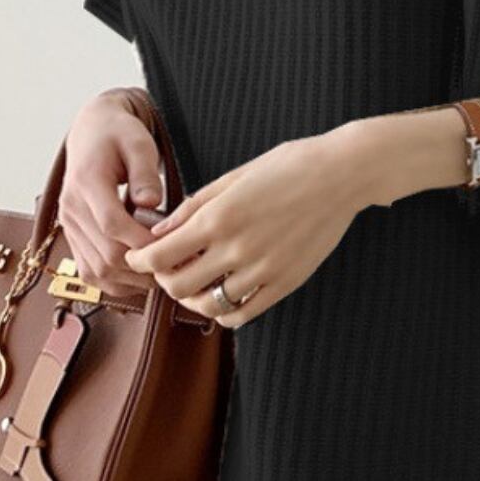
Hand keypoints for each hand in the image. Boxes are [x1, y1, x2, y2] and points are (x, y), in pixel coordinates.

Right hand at [57, 90, 164, 295]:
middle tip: (177, 265)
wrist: (92, 134)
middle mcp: (72, 209)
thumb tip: (151, 202)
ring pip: (97, 271)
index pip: (112, 224)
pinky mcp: (74, 237)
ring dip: (131, 280)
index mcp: (86, 183)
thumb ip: (145, 172)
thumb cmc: (119, 136)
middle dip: (144, 266)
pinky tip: (139, 277)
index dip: (142, 241)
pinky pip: (89, 272)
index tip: (171, 245)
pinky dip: (115, 282)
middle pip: (105, 255)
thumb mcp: (138, 143)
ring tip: (162, 273)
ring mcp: (70, 226)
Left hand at [122, 125, 386, 327]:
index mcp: (219, 217)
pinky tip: (224, 297)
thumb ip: (194, 206)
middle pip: (178, 287)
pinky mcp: (286, 282)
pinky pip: (243, 313)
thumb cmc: (289, 166)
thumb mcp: (234, 177)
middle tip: (168, 271)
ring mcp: (263, 270)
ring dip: (194, 298)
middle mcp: (237, 248)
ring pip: (209, 305)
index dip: (140, 261)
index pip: (159, 255)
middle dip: (164, 281)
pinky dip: (225, 312)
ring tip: (196, 285)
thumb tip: (159, 230)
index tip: (138, 258)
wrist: (341, 175)